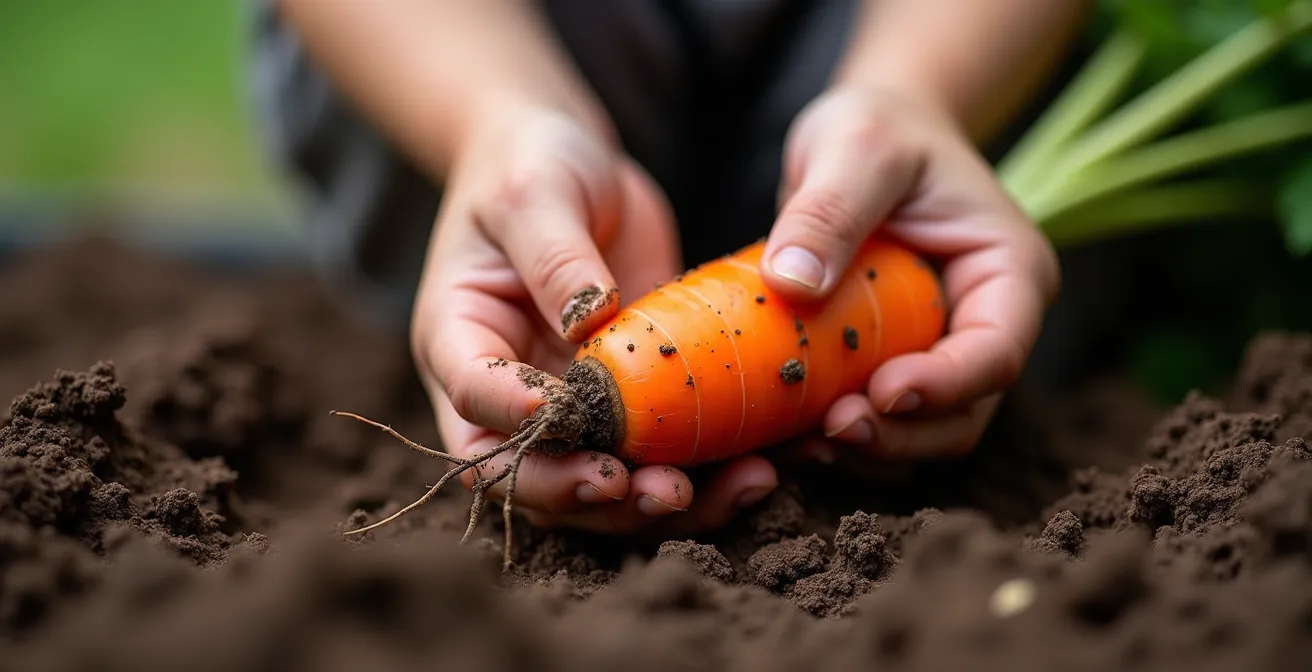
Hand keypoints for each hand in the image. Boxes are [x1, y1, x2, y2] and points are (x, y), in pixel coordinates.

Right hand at [410, 107, 778, 537]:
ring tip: (735, 489)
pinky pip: (658, 455)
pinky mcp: (629, 402)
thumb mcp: (536, 191)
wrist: (573, 164)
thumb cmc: (533, 165)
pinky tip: (762, 466)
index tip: (566, 418)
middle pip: (531, 475)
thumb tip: (589, 319)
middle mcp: (507, 391)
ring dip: (659, 503)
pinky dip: (706, 474)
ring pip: (599, 485)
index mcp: (460, 338)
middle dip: (593, 494)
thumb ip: (555, 254)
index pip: (474, 398)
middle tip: (661, 490)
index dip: (516, 420)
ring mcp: (569, 405)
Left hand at [760, 87, 1059, 461]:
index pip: (996, 353)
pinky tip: (784, 432)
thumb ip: (829, 208)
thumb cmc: (877, 127)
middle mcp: (985, 326)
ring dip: (865, 451)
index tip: (878, 393)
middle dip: (900, 436)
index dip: (944, 387)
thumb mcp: (855, 144)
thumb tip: (792, 285)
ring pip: (920, 435)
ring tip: (798, 443)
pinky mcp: (893, 368)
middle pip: (963, 416)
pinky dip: (836, 439)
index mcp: (1008, 274)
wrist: (866, 136)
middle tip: (828, 431)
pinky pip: (876, 424)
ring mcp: (940, 355)